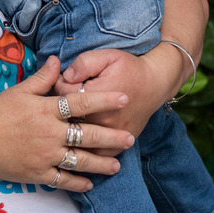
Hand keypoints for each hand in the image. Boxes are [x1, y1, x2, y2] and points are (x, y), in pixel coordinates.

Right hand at [0, 57, 133, 191]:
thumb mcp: (19, 90)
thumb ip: (43, 78)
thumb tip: (59, 60)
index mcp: (46, 110)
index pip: (82, 102)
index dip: (105, 100)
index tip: (124, 99)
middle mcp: (49, 133)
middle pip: (87, 135)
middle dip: (111, 138)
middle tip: (129, 139)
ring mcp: (44, 156)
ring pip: (80, 161)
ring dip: (101, 164)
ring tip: (116, 166)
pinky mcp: (37, 174)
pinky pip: (63, 180)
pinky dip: (78, 183)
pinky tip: (90, 183)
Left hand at [55, 48, 181, 155]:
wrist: (154, 85)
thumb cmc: (128, 69)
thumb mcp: (107, 57)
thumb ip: (84, 63)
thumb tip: (66, 75)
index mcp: (96, 94)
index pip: (62, 93)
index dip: (59, 84)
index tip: (64, 81)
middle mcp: (101, 118)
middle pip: (66, 118)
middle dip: (61, 110)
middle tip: (67, 100)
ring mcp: (109, 135)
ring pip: (76, 140)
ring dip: (68, 133)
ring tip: (68, 122)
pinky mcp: (116, 146)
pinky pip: (94, 156)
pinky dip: (84, 152)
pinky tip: (78, 145)